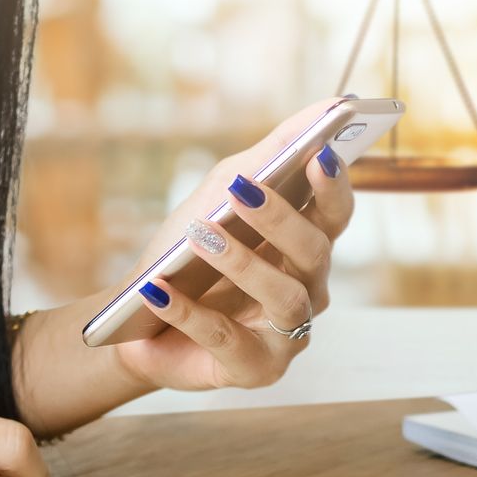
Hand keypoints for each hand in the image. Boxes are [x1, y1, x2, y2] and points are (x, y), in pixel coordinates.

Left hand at [112, 99, 354, 391]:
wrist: (140, 322)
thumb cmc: (189, 255)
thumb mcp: (220, 196)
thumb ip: (270, 156)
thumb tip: (326, 106)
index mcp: (309, 248)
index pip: (336, 213)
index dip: (333, 185)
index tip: (321, 153)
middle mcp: (309, 291)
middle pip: (314, 252)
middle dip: (279, 219)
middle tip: (242, 190)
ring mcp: (288, 335)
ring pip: (284, 296)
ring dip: (241, 262)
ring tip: (200, 236)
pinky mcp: (255, 370)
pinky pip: (227, 340)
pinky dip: (189, 312)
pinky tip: (158, 290)